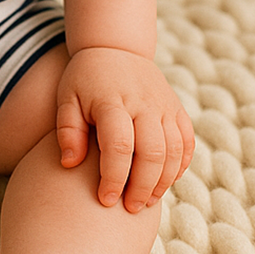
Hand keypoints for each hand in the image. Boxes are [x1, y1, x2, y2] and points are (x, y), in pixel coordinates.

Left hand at [56, 46, 193, 212]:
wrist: (114, 46)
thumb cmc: (85, 78)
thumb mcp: (67, 97)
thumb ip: (67, 129)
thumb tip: (70, 163)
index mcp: (112, 99)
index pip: (119, 146)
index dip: (114, 178)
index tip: (105, 199)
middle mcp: (142, 102)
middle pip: (152, 153)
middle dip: (141, 187)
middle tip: (128, 207)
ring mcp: (163, 104)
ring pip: (174, 151)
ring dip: (163, 182)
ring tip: (145, 200)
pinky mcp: (176, 108)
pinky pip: (187, 142)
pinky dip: (180, 166)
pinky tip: (165, 180)